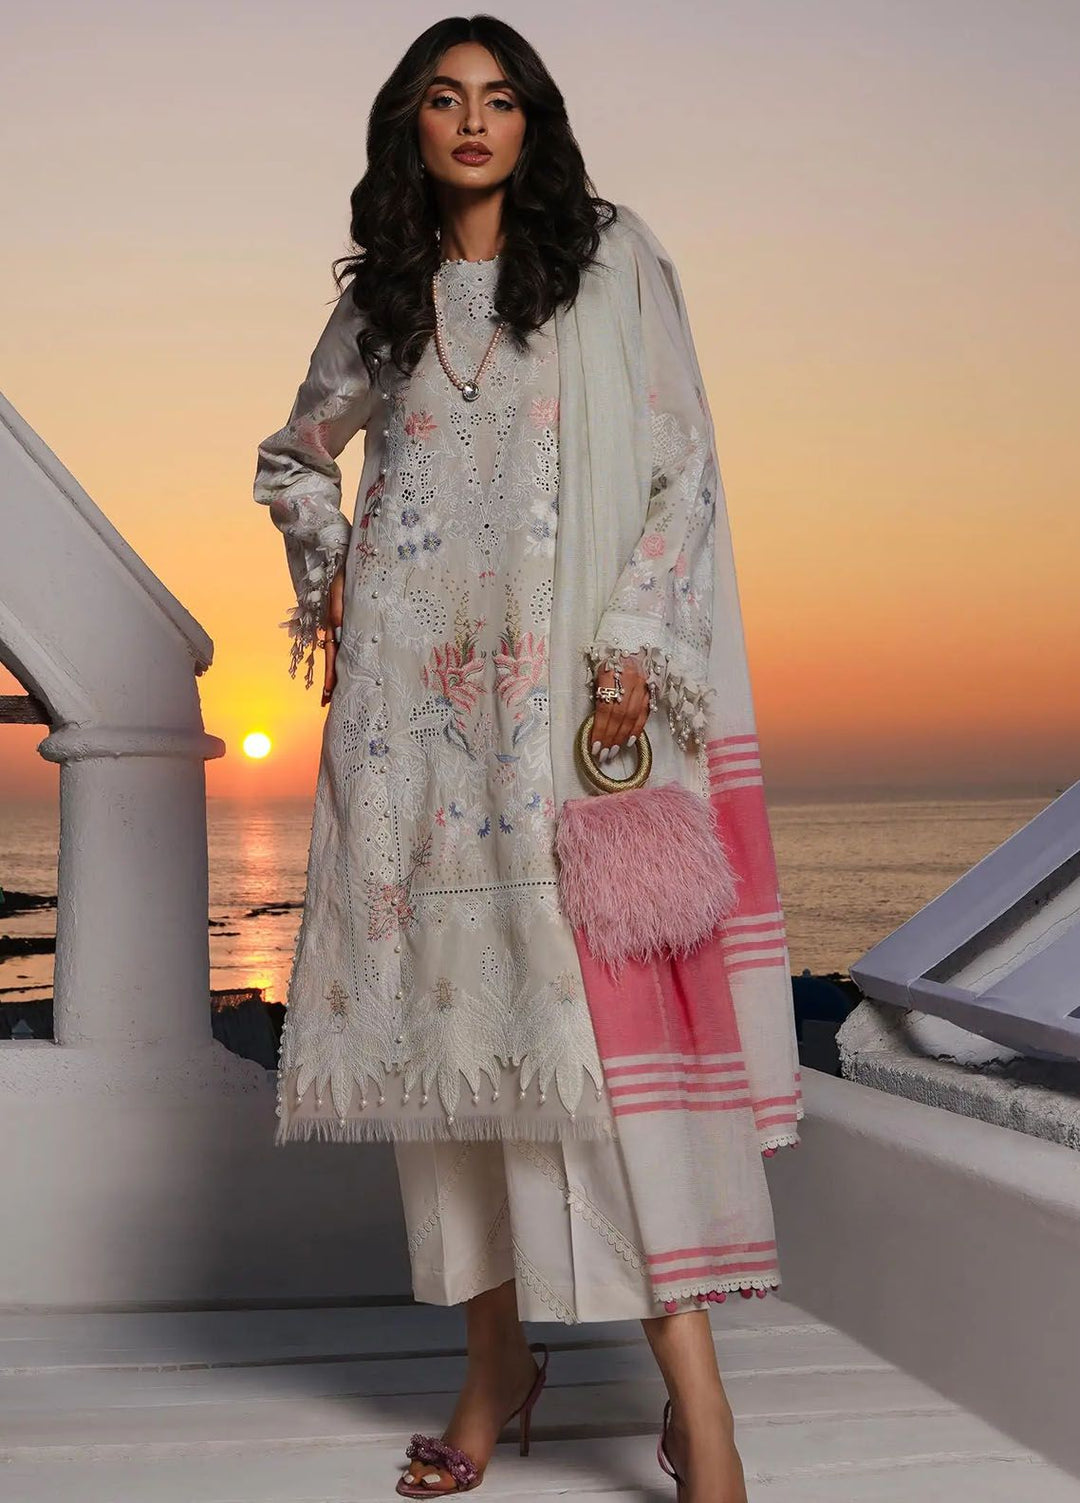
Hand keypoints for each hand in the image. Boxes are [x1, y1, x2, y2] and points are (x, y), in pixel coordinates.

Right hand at [319, 562, 345, 705]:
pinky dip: (353, 658)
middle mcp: (339, 628)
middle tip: (328, 703)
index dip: (330, 675)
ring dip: (341, 673)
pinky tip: (355, 670)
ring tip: (338, 693)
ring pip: (344, 654)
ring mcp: (347, 626)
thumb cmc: (347, 572)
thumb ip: (338, 606)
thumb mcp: (341, 587)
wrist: (352, 558)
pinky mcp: (356, 621)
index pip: (331, 655)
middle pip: (336, 660)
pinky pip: (354, 644)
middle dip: (333, 681)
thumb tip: (335, 628)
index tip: (328, 693)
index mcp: (334, 623)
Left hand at [591, 655, 649, 763]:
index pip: (607, 708)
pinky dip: (637, 729)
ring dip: (621, 737)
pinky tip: (629, 741)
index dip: (601, 729)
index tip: (594, 746)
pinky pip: (644, 713)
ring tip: (613, 752)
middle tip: (603, 754)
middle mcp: (630, 680)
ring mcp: (643, 685)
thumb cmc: (609, 657)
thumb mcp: (598, 670)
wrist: (630, 639)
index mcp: (612, 673)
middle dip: (610, 737)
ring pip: (632, 717)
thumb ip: (598, 693)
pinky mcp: (650, 689)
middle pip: (620, 715)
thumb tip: (595, 721)